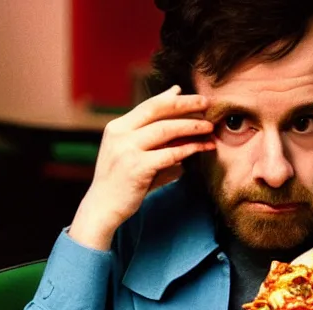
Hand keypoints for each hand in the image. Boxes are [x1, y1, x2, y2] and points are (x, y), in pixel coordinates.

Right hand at [69, 85, 214, 249]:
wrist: (103, 207)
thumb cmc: (122, 180)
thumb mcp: (132, 150)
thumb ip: (152, 131)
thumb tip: (173, 105)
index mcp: (117, 127)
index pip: (149, 105)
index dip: (174, 100)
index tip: (196, 99)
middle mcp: (119, 134)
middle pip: (157, 110)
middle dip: (185, 105)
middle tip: (207, 104)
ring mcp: (126, 150)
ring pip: (165, 130)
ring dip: (191, 127)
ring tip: (209, 128)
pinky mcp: (136, 167)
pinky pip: (169, 154)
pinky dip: (188, 149)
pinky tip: (201, 148)